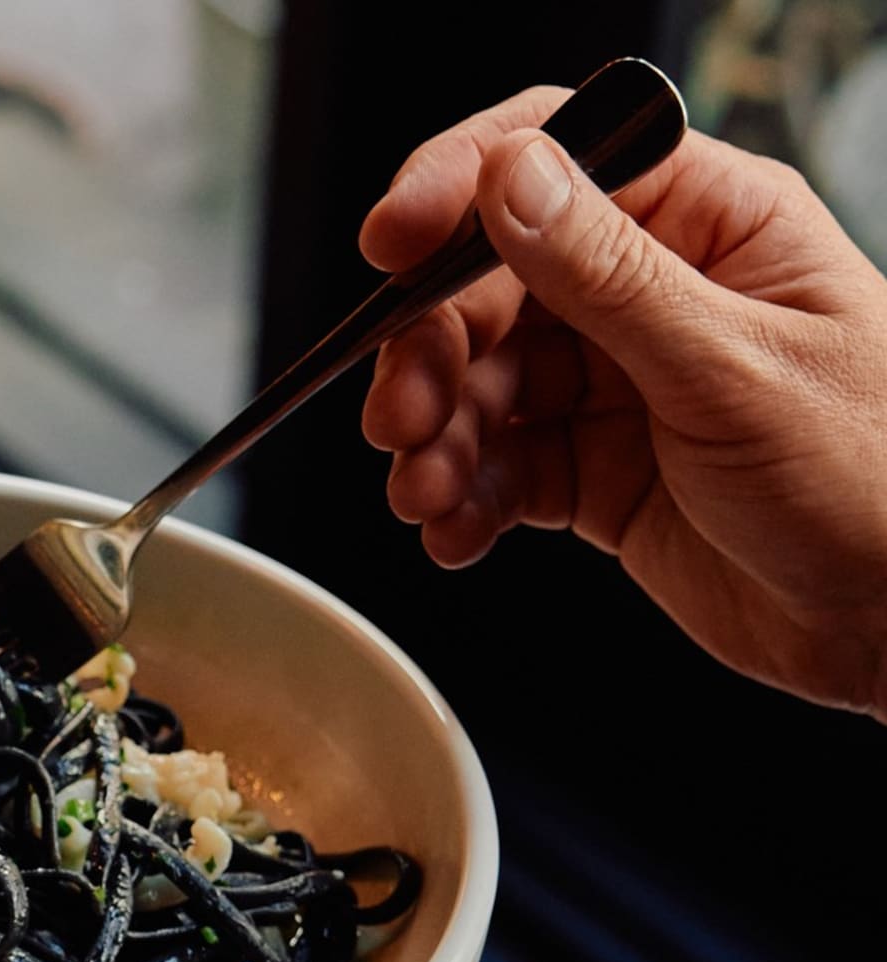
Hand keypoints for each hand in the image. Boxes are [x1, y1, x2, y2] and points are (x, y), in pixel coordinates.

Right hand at [360, 87, 886, 720]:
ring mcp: (618, 383)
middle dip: (431, 354)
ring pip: (479, 382)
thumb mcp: (731, 366)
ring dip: (436, 438)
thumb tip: (508, 176)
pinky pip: (496, 465)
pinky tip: (457, 529)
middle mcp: (653, 294)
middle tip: (405, 418)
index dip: (459, 189)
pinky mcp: (595, 467)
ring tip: (430, 493)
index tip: (391, 243)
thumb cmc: (875, 480)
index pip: (556, 163)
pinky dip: (461, 498)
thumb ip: (608, 274)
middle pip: (489, 287)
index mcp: (709, 225)